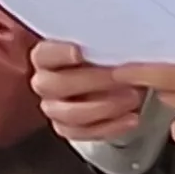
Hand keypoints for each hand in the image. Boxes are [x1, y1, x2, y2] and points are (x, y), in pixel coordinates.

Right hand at [32, 41, 150, 142]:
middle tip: (120, 76)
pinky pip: (82, 133)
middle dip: (91, 81)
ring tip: (131, 97)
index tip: (79, 52)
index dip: (58, 54)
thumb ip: (103, 42)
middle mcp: (45, 82)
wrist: (122, 81)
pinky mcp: (68, 128)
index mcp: (47, 56)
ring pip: (68, 114)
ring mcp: (54, 107)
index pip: (42, 55)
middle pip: (54, 85)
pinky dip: (109, 127)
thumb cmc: (110, 58)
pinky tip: (130, 117)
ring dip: (104, 107)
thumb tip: (115, 39)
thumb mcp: (107, 43)